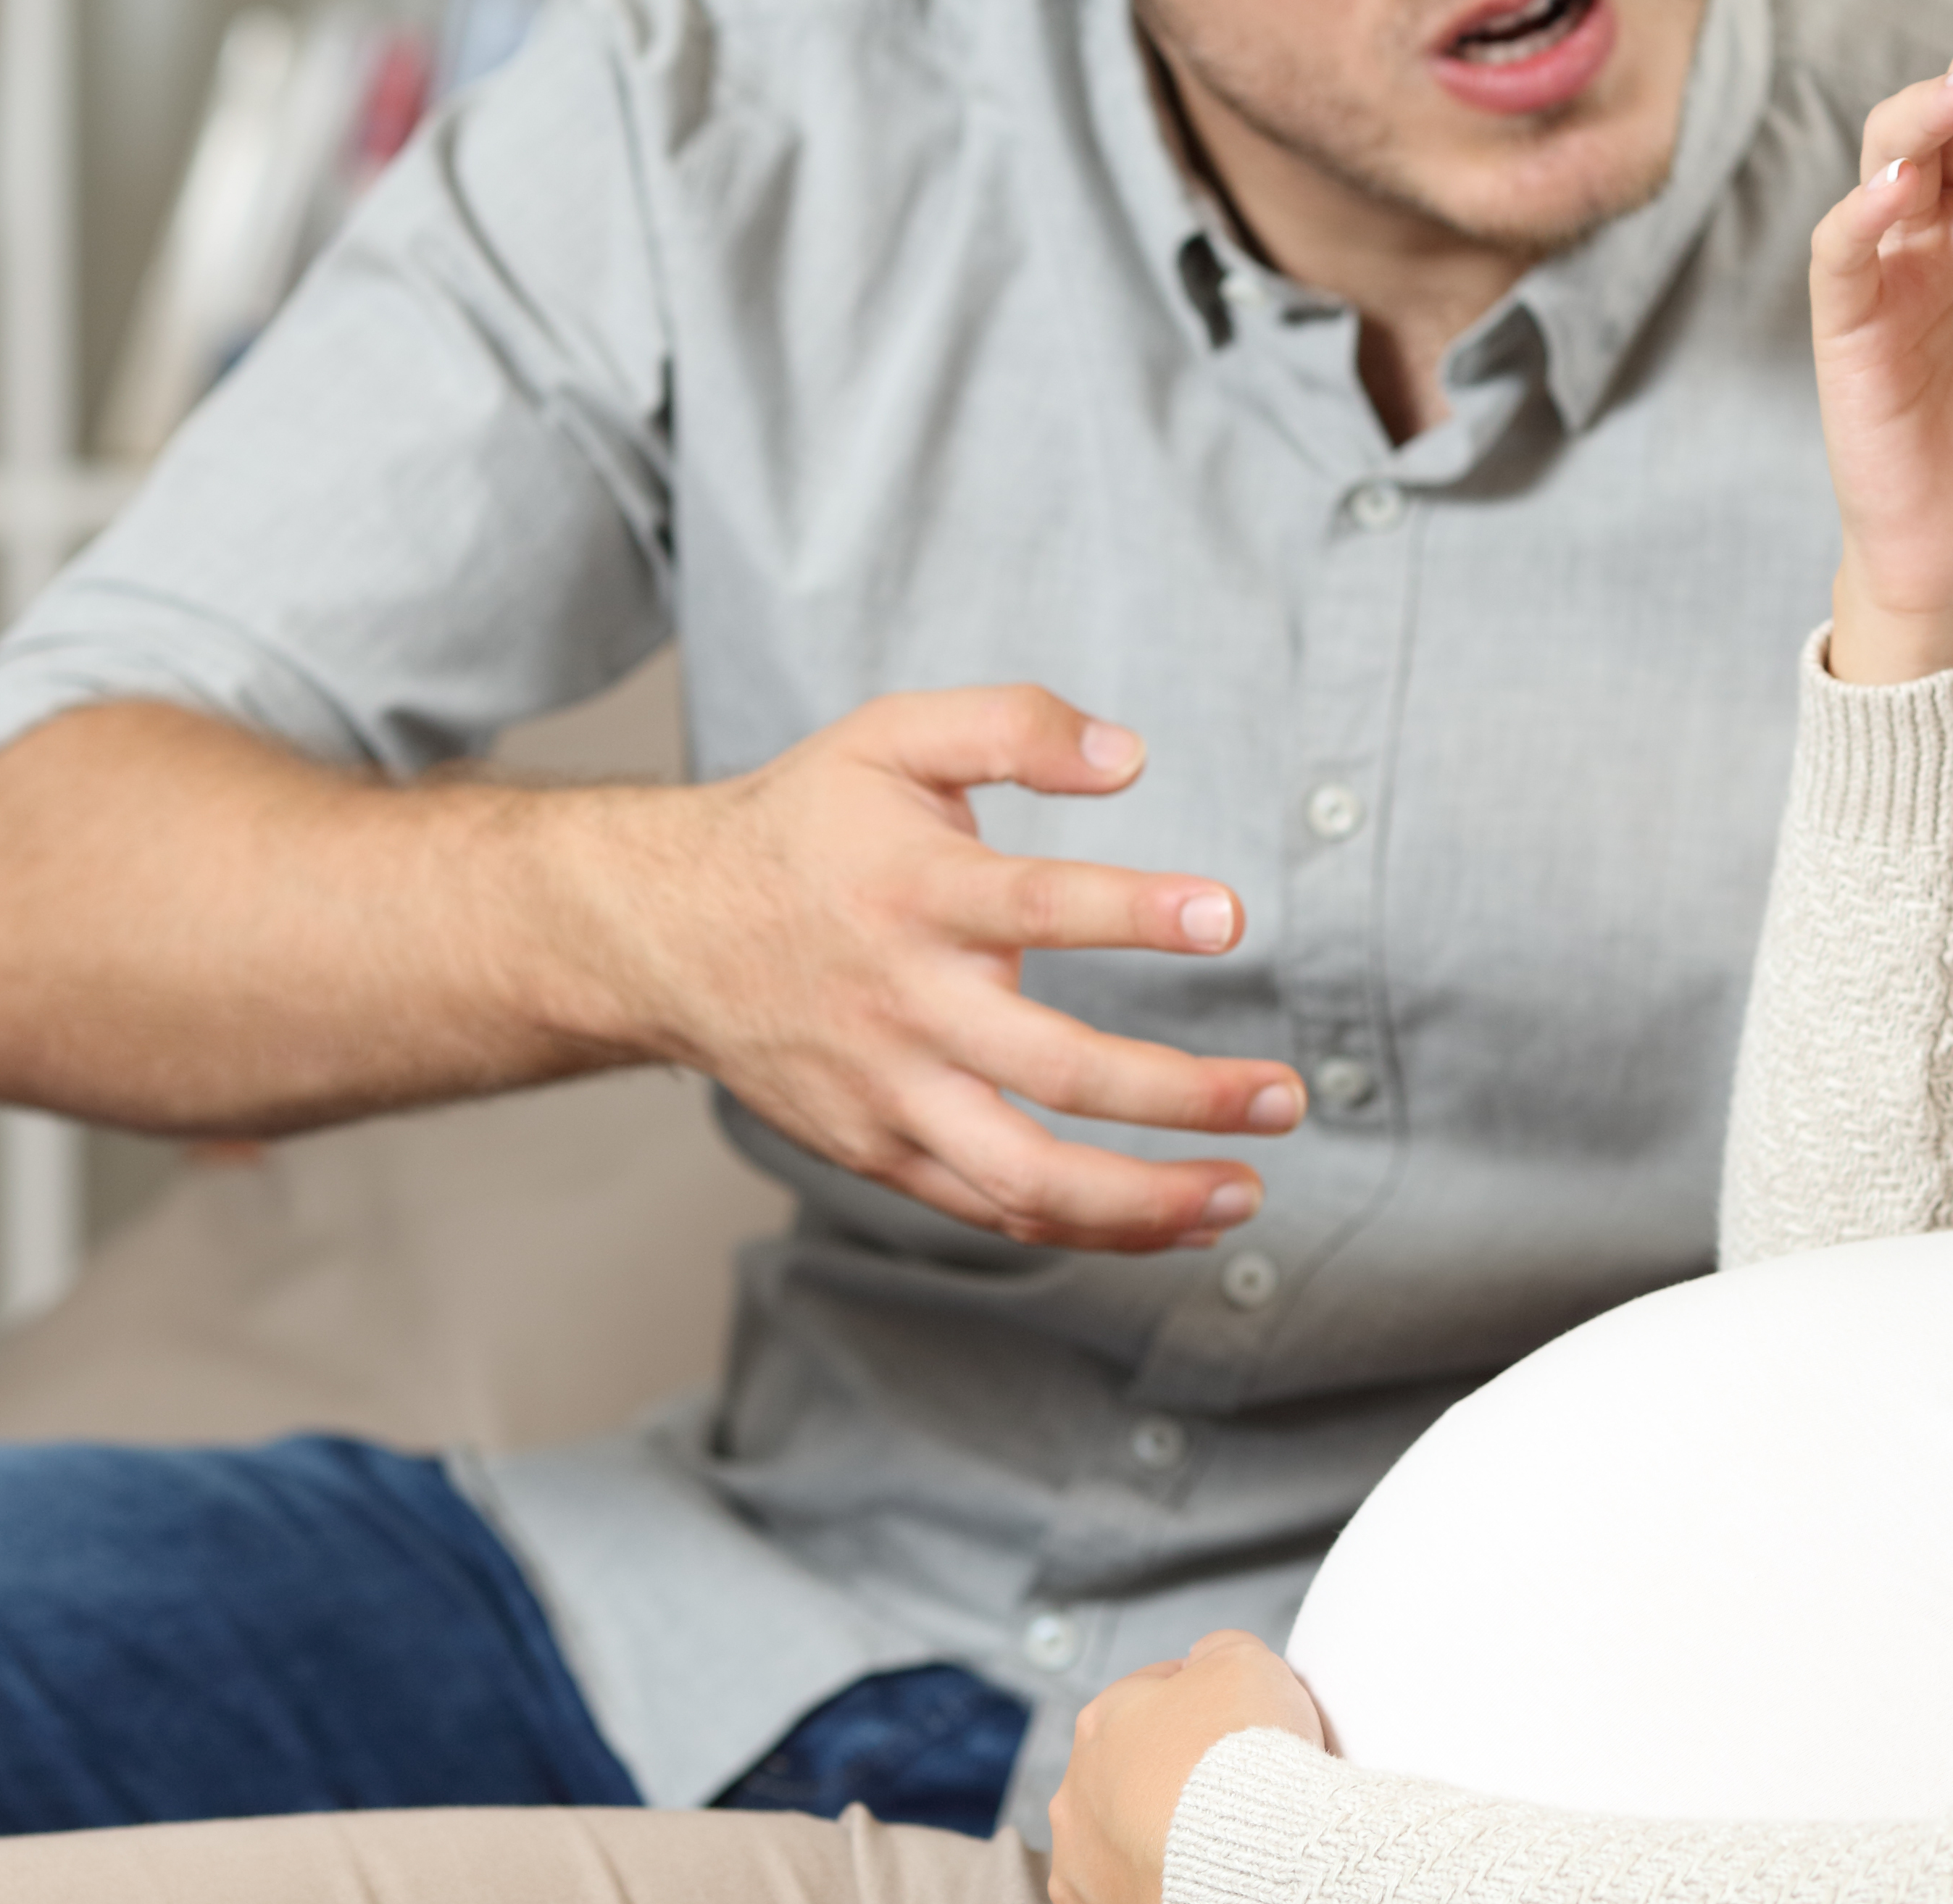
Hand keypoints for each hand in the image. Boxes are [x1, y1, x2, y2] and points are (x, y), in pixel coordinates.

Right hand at [549, 685, 1301, 1253]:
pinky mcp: (880, 1151)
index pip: (1034, 907)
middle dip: (1183, 1093)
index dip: (1135, 913)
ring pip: (1023, 1178)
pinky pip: (993, 1209)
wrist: (666, 934)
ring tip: (1246, 1192)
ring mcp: (889, 1094)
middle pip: (1052, 1069)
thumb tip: (1131, 756)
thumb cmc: (805, 826)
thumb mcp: (892, 735)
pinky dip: (1086, 1228)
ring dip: (1146, 1199)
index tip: (1230, 917)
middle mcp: (900, 1005)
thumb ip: (1013, 724)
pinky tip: (1171, 1218)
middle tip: (1286, 1095)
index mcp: (910, 894)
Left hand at [1050, 1632, 1329, 1903]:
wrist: (1254, 1851)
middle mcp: (1077, 1788)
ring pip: (1117, 1833)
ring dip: (1150, 1831)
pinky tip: (1186, 1873)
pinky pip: (1122, 1885)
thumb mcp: (1244, 1659)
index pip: (1149, 1697)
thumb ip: (1215, 1650)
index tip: (1232, 1721)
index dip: (1199, 1703)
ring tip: (1208, 1838)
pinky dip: (1149, 1878)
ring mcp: (1082, 1856)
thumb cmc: (1245, 1755)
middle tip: (1226, 1783)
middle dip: (1168, 1770)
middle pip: (1128, 1768)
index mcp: (1102, 1719)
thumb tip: (1204, 1659)